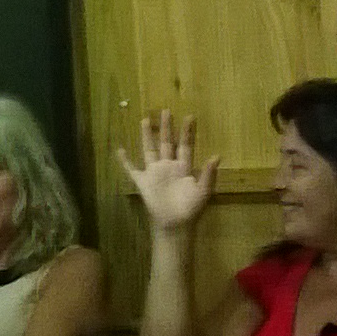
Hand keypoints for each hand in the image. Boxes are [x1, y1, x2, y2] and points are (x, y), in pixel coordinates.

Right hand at [117, 110, 217, 231]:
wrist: (175, 225)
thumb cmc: (191, 209)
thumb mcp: (203, 191)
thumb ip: (209, 174)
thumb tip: (217, 156)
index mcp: (184, 167)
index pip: (185, 145)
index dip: (187, 132)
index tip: (189, 116)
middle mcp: (168, 166)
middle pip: (166, 142)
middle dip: (166, 127)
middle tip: (166, 110)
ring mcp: (154, 173)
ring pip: (150, 149)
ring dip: (147, 136)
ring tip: (145, 119)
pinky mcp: (143, 182)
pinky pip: (131, 169)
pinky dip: (125, 161)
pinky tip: (119, 150)